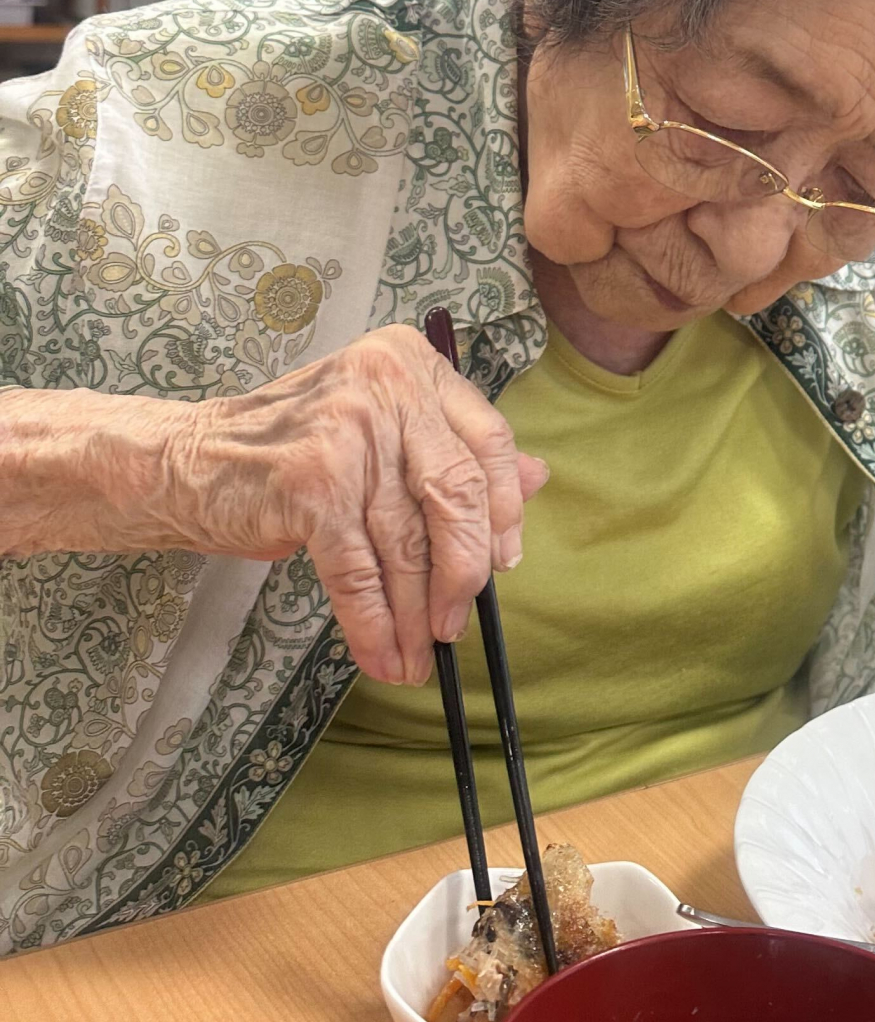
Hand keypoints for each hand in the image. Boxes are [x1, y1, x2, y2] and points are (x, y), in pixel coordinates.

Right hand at [162, 326, 545, 686]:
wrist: (188, 461)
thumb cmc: (292, 450)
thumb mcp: (381, 428)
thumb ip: (455, 448)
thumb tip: (540, 478)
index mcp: (412, 364)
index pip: (489, 441)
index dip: (505, 511)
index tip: (503, 563)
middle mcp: (385, 386)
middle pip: (457, 495)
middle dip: (464, 573)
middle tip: (458, 625)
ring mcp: (348, 432)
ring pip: (405, 543)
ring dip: (416, 615)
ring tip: (419, 657)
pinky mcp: (311, 484)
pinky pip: (358, 570)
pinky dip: (373, 623)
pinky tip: (382, 654)